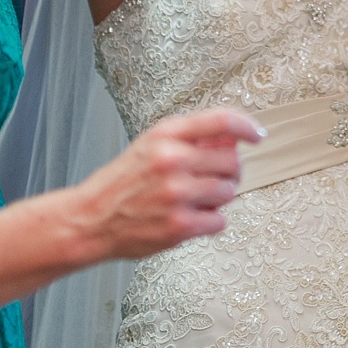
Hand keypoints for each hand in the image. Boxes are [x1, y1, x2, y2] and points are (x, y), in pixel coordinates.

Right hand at [74, 107, 264, 259]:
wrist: (90, 219)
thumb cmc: (123, 182)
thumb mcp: (151, 145)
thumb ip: (189, 139)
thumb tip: (233, 140)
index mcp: (166, 135)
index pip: (221, 121)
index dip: (246, 127)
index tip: (257, 135)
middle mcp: (172, 161)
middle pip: (233, 162)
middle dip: (230, 172)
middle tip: (215, 179)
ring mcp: (176, 194)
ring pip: (229, 192)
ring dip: (219, 198)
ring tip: (195, 200)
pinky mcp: (179, 225)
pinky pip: (220, 221)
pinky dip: (210, 222)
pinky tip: (190, 218)